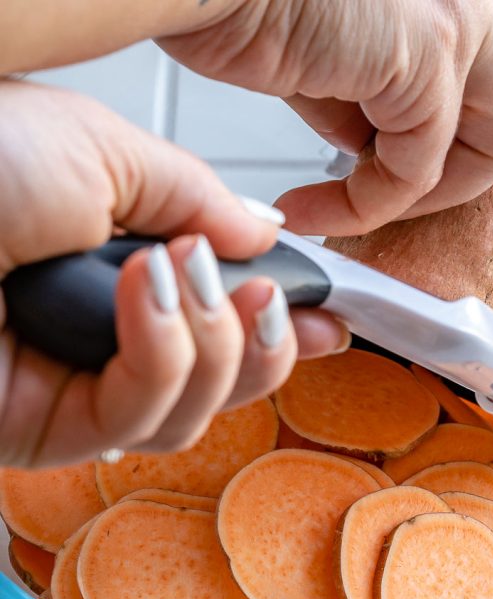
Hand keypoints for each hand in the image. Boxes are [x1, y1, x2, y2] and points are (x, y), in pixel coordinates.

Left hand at [0, 82, 347, 467]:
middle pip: (223, 386)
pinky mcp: (45, 430)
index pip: (223, 323)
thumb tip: (266, 233)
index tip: (325, 319)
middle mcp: (109, 339)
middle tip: (267, 300)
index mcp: (125, 276)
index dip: (282, 329)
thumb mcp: (108, 151)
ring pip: (192, 416)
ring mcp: (78, 389)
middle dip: (264, 348)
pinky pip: (138, 419)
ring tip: (182, 275)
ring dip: (213, 346)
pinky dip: (161, 356)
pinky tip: (144, 295)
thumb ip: (200, 200)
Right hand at [158, 0, 492, 234]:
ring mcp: (460, 7)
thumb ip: (387, 96)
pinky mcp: (424, 53)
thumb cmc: (247, 2)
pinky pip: (417, 172)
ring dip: (436, 194)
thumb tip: (389, 150)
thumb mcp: (344, 55)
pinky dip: (366, 207)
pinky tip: (317, 209)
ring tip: (364, 204)